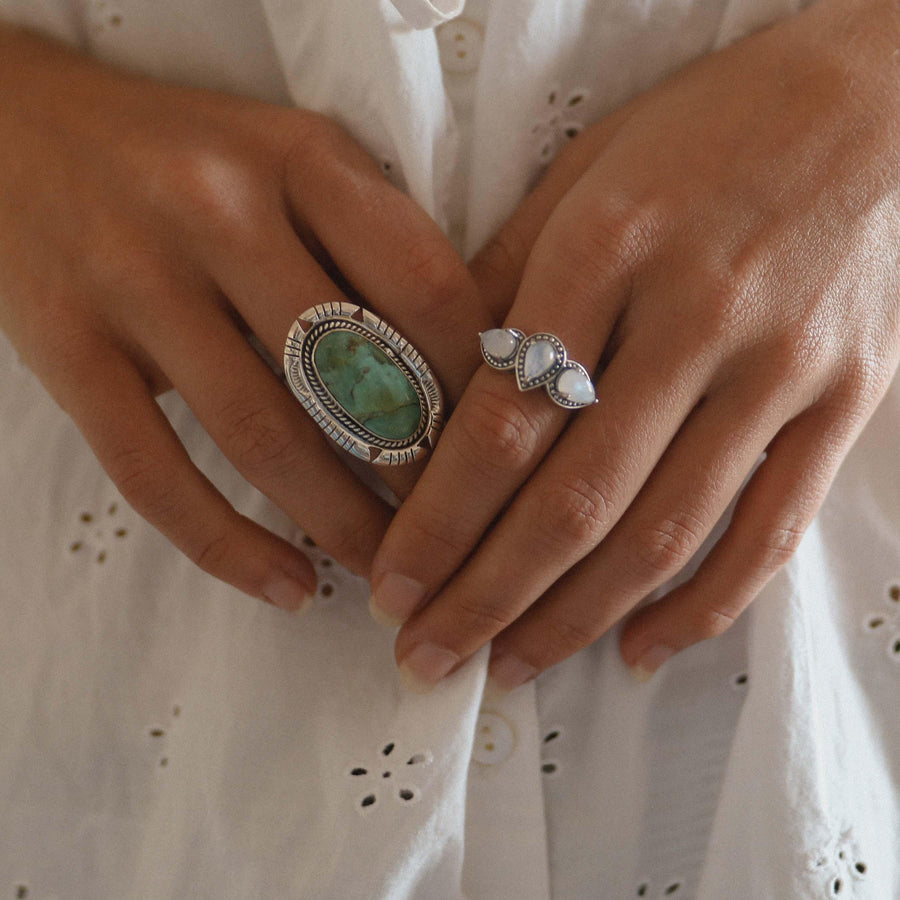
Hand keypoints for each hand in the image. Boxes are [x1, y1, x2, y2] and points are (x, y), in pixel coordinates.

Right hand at [0, 26, 492, 609]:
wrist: (24, 130)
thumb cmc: (193, 156)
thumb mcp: (299, 156)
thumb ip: (379, 240)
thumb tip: (467, 365)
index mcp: (303, 158)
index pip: (426, 286)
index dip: (479, 384)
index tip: (503, 448)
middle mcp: (219, 212)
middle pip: (351, 373)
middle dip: (420, 473)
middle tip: (461, 531)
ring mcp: (136, 284)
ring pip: (263, 436)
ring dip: (341, 523)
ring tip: (391, 572)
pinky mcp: (69, 352)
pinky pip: (155, 474)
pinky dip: (228, 547)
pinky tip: (289, 587)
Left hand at [369, 0, 899, 689]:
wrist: (870, 98)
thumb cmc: (703, 133)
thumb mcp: (580, 176)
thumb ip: (499, 281)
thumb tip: (427, 386)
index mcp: (607, 250)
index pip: (504, 421)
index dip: (438, 521)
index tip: (393, 584)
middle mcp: (694, 319)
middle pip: (575, 500)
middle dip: (488, 596)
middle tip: (429, 657)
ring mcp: (779, 370)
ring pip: (664, 533)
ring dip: (575, 618)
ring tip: (509, 665)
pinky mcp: (842, 403)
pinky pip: (769, 531)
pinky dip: (702, 607)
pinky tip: (637, 650)